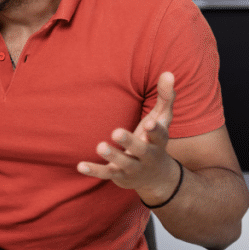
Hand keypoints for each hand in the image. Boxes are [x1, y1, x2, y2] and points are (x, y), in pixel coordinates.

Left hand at [78, 71, 180, 200]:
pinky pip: (106, 173)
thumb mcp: (162, 119)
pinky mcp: (118, 175)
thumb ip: (166, 97)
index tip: (149, 124)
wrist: (156, 177)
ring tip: (100, 146)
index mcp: (158, 141)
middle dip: (130, 142)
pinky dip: (94, 170)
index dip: (154, 131)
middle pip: (140, 150)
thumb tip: (168, 72)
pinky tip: (80, 165)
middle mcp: (147, 156)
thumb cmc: (154, 139)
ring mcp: (132, 167)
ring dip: (112, 155)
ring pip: (123, 163)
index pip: (159, 135)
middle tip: (116, 132)